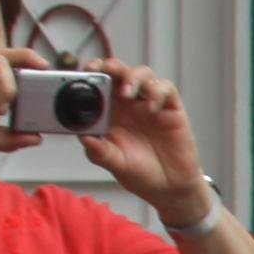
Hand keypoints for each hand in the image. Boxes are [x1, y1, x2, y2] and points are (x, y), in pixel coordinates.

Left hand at [74, 59, 209, 213]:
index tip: (83, 71)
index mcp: (109, 113)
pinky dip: (157, 91)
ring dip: (132, 77)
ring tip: (127, 92)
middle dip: (110, 66)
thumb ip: (99, 151)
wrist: (169, 187)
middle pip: (119, 71)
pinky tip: (151, 107)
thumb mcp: (114, 164)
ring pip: (142, 74)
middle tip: (103, 70)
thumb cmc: (139, 173)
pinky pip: (165, 88)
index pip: (98, 84)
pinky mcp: (171, 108)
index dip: (90, 73)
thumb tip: (83, 136)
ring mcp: (149, 104)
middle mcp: (128, 104)